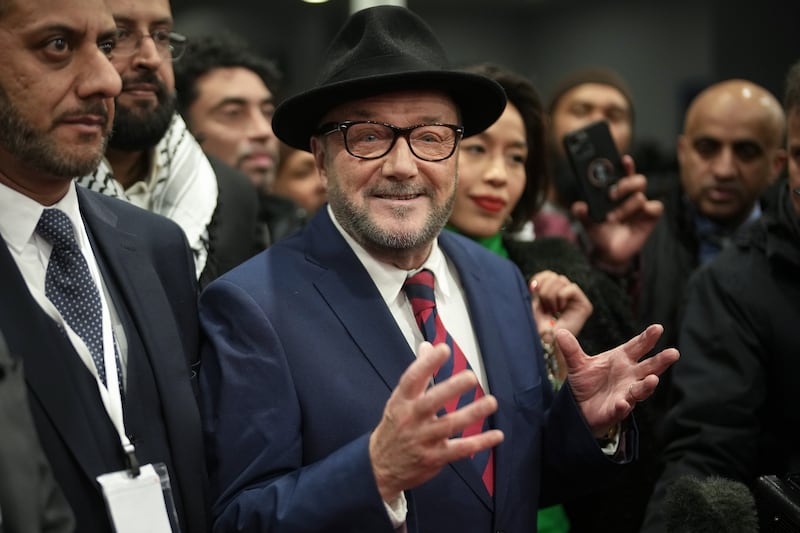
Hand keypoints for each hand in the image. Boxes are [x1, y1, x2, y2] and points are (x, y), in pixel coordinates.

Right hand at [369, 342, 503, 501]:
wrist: (379, 467)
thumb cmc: (394, 427)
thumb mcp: (399, 400)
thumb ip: (418, 374)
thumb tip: (427, 346)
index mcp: (401, 401)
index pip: (412, 379)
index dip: (427, 363)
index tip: (443, 349)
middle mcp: (411, 419)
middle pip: (431, 402)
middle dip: (451, 389)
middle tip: (470, 377)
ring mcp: (423, 439)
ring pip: (449, 425)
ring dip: (472, 414)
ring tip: (491, 402)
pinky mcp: (434, 457)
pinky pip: (460, 449)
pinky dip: (479, 442)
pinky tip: (497, 435)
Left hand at [530, 270, 592, 338]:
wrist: (549, 344)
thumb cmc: (540, 328)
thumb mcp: (534, 306)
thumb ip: (537, 291)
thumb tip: (536, 283)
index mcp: (554, 294)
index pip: (547, 275)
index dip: (539, 280)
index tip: (533, 292)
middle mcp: (566, 295)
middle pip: (553, 276)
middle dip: (544, 291)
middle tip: (545, 308)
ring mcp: (576, 300)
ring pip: (561, 280)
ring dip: (550, 296)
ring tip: (552, 310)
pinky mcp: (584, 306)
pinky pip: (571, 288)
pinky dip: (561, 297)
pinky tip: (560, 310)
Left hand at [557, 324, 678, 436]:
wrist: (579, 408)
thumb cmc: (586, 383)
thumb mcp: (577, 364)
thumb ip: (571, 349)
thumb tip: (559, 331)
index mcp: (621, 359)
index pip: (637, 346)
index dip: (648, 338)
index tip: (658, 327)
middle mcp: (629, 376)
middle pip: (648, 367)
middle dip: (661, 361)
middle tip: (674, 352)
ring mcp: (625, 393)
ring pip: (641, 389)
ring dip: (647, 385)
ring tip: (653, 379)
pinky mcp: (616, 410)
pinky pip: (622, 408)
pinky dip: (623, 406)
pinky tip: (624, 403)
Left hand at [571, 155, 662, 269]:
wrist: (608, 253)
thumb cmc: (599, 232)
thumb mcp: (587, 222)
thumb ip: (582, 213)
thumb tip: (579, 206)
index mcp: (617, 191)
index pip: (624, 172)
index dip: (626, 164)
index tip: (623, 159)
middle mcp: (631, 195)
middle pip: (638, 179)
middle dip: (625, 184)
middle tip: (611, 195)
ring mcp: (641, 206)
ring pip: (640, 197)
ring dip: (624, 208)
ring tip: (612, 218)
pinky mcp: (650, 217)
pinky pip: (655, 207)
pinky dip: (644, 211)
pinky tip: (634, 220)